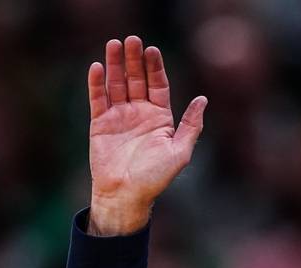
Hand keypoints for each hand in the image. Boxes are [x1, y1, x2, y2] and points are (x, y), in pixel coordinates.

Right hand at [87, 36, 206, 235]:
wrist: (126, 195)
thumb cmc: (155, 178)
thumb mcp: (180, 151)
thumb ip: (191, 125)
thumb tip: (203, 100)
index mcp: (161, 118)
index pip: (158, 85)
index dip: (155, 67)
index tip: (152, 50)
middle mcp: (140, 114)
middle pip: (137, 79)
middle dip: (134, 60)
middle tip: (132, 40)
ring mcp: (119, 117)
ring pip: (117, 85)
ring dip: (115, 65)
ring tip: (114, 44)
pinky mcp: (100, 124)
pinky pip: (98, 99)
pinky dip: (97, 83)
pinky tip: (97, 67)